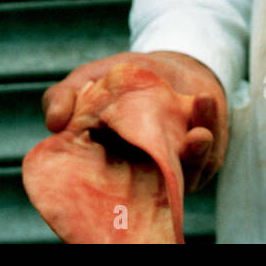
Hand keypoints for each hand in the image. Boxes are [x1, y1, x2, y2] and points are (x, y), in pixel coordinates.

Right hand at [41, 50, 228, 191]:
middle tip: (164, 166)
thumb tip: (54, 122)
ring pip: (186, 171)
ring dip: (194, 153)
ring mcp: (177, 168)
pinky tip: (204, 103)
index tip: (113, 187)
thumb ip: (63, 97)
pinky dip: (208, 126)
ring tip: (196, 135)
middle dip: (158, 182)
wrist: (168, 66)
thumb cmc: (122, 81)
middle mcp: (143, 176)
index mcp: (110, 170)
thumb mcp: (87, 80)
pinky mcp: (205, 154)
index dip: (107, 200)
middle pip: (150, 192)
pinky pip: (210, 149)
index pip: (106, 197)